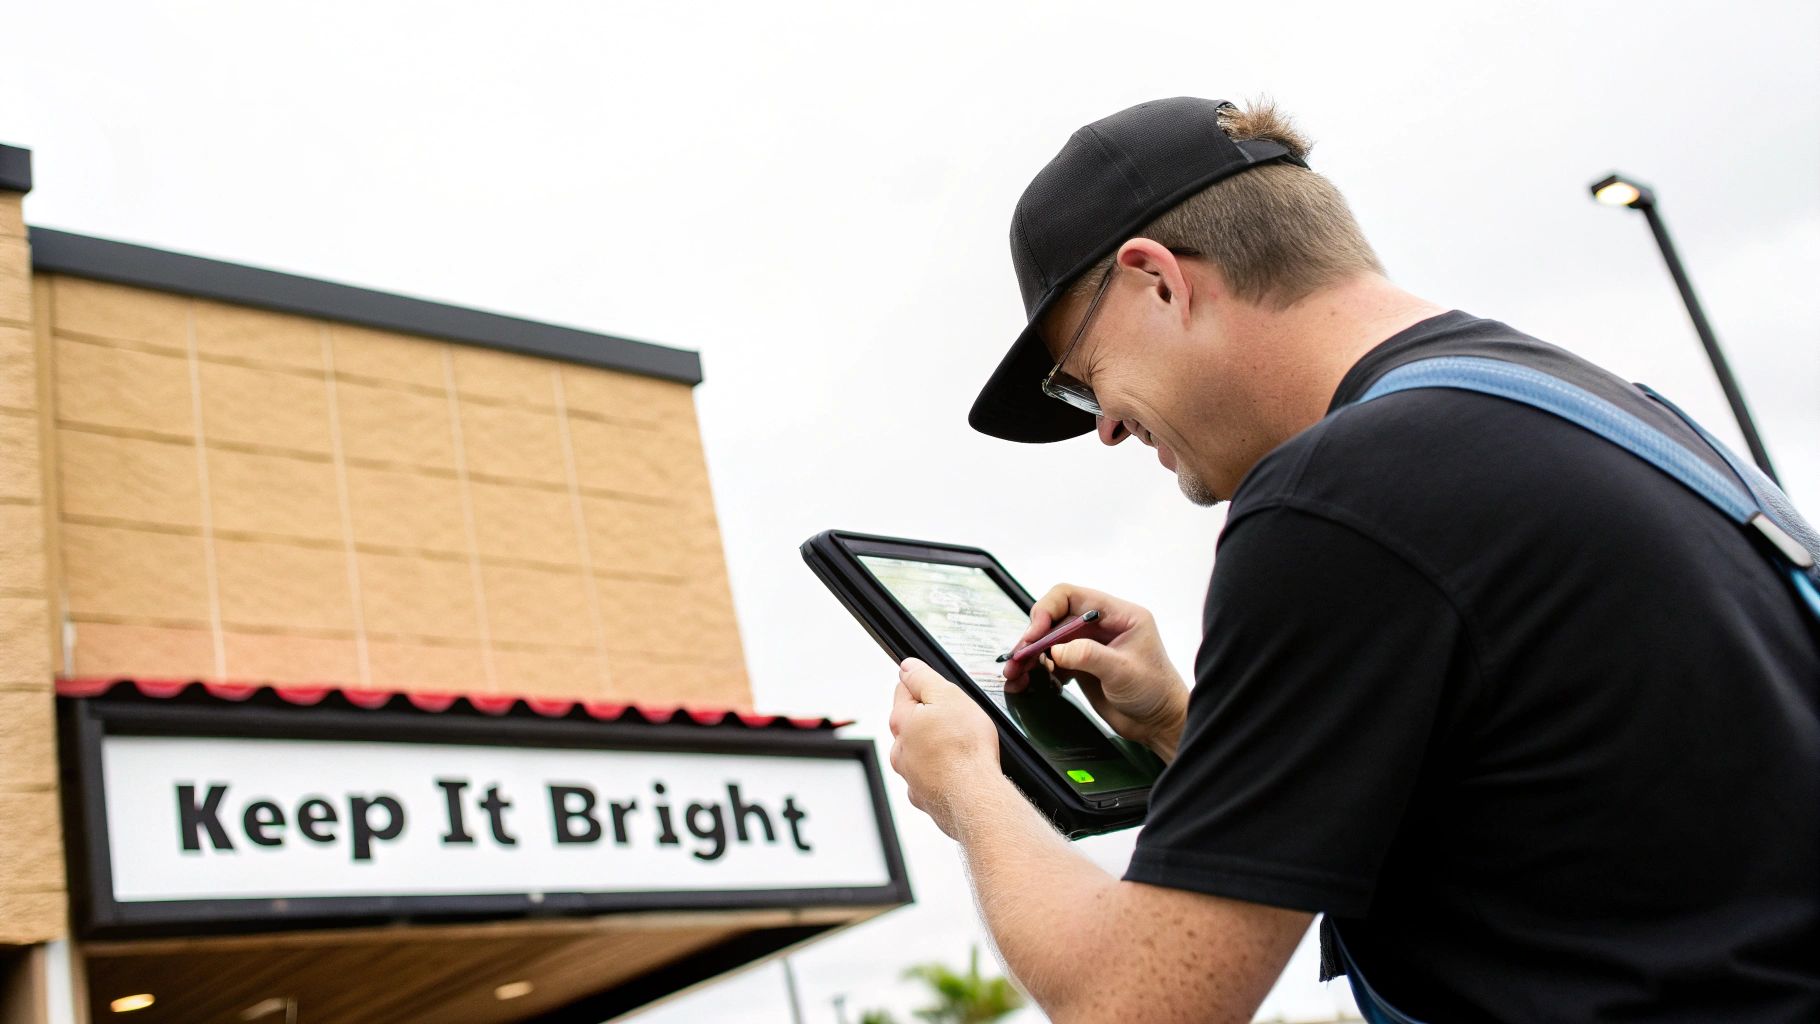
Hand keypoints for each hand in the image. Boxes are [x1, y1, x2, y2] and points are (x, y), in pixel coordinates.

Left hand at [888, 658, 1000, 839]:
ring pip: (922, 753)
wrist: (975, 799)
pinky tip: (962, 772)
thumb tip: (907, 667)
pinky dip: (945, 774)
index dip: (923, 686)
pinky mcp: (926, 798)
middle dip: (931, 719)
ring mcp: (911, 777)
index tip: (939, 689)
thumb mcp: (947, 697)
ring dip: (938, 748)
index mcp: (901, 722)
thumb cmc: (965, 749)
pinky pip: (934, 778)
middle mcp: (900, 751)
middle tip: (958, 719)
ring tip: (964, 748)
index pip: (903, 691)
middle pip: (912, 724)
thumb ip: (923, 679)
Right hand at [1003, 584, 1189, 759]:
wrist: (1160, 723)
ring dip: (1030, 656)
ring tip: (1014, 675)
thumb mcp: (1123, 672)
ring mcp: (1090, 645)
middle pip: (1054, 619)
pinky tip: (1025, 682)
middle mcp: (1101, 625)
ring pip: (1049, 641)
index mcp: (1118, 614)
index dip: (1047, 610)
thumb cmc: (1155, 692)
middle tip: (1017, 659)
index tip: (1034, 635)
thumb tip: (1056, 649)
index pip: (1071, 596)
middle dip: (1033, 638)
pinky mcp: (1082, 665)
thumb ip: (1089, 656)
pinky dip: (1036, 670)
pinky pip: (1052, 661)